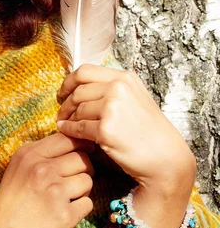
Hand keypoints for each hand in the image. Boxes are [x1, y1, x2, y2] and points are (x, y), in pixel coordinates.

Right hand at [0, 133, 93, 227]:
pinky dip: (80, 208)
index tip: (85, 150)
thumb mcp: (17, 167)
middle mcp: (43, 170)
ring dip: (82, 189)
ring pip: (88, 180)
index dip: (81, 144)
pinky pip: (88, 203)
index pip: (67, 139)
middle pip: (82, 158)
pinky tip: (66, 212)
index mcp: (30, 155)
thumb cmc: (10, 202)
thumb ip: (40, 153)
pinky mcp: (65, 215)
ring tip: (67, 197)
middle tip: (74, 179)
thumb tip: (71, 142)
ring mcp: (55, 192)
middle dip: (83, 168)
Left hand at [56, 64, 195, 227]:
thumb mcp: (136, 98)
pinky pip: (77, 127)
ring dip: (67, 117)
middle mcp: (118, 88)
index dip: (69, 81)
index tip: (63, 91)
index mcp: (124, 78)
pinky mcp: (105, 129)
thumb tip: (81, 87)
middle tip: (62, 112)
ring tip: (64, 123)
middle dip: (66, 102)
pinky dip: (68, 130)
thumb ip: (113, 89)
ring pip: (77, 109)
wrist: (166, 157)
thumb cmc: (150, 131)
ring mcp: (112, 107)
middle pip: (78, 90)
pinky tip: (65, 131)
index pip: (85, 71)